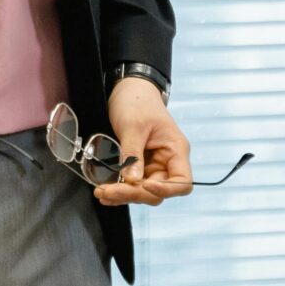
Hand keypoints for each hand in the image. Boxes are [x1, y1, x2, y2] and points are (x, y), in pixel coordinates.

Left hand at [94, 77, 190, 206]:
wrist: (129, 90)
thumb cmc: (138, 102)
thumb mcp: (133, 126)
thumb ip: (133, 153)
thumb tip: (132, 181)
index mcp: (176, 150)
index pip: (182, 182)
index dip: (166, 190)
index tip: (145, 186)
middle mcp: (167, 162)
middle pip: (158, 191)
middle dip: (134, 194)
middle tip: (109, 192)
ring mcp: (152, 166)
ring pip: (143, 191)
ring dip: (123, 195)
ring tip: (102, 192)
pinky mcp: (138, 166)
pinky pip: (132, 185)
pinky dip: (119, 190)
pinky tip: (105, 193)